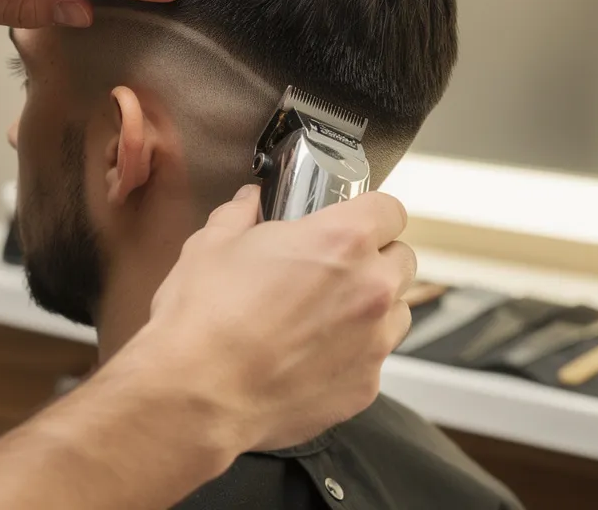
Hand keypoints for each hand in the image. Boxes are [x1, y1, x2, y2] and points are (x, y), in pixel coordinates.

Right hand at [134, 186, 415, 451]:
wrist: (195, 395)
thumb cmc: (203, 320)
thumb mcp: (212, 245)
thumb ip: (241, 214)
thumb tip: (249, 202)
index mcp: (342, 241)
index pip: (390, 210)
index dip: (370, 213)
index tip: (354, 221)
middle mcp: (370, 289)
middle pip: (401, 259)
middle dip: (375, 259)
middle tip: (334, 268)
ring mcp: (374, 342)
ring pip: (397, 311)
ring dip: (372, 308)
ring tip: (326, 315)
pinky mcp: (364, 387)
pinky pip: (373, 360)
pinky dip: (352, 355)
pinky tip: (310, 357)